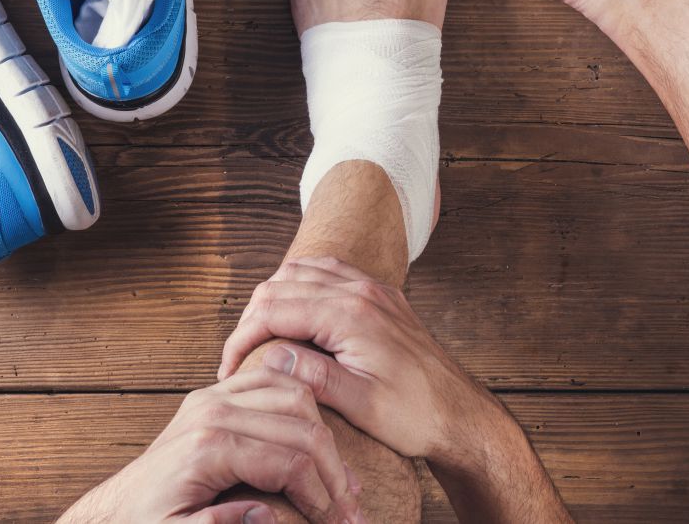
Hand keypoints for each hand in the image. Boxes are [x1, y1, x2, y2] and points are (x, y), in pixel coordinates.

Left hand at [57, 368, 362, 523]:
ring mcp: (215, 395)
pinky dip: (303, 406)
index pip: (290, 460)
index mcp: (208, 446)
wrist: (117, 509)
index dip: (322, 496)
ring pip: (295, 395)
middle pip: (302, 425)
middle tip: (350, 508)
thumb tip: (267, 516)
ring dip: (324, 436)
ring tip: (337, 480)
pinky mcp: (217, 392)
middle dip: (333, 470)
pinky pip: (275, 382)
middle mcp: (214, 410)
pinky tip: (314, 441)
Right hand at [217, 256, 502, 467]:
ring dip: (274, 298)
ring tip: (259, 337)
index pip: (274, 309)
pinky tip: (294, 313)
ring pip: (302, 271)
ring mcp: (372, 289)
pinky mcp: (380, 296)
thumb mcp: (361, 405)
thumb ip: (315, 376)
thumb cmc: (415, 416)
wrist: (460, 414)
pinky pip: (328, 273)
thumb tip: (271, 354)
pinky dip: (300, 286)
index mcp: (351, 315)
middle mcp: (361, 291)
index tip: (228, 369)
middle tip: (237, 357)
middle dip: (251, 318)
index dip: (241, 337)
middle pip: (281, 284)